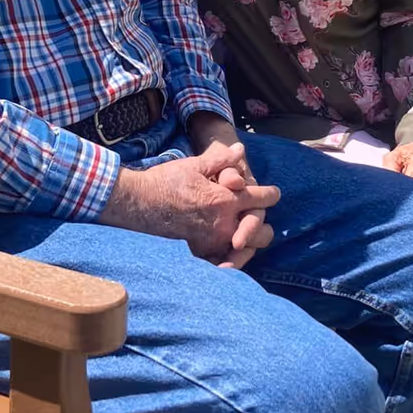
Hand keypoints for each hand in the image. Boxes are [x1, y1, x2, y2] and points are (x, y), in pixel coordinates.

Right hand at [100, 140, 278, 267]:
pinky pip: (225, 262)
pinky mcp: (199, 253)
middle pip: (261, 230)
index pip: (261, 199)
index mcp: (226, 200)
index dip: (271, 194)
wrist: (138, 202)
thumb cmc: (166, 181)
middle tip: (258, 215)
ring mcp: (212, 242)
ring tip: (245, 233)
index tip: (274, 194)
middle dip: (262, 222)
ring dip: (250, 241)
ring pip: (247, 249)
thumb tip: (241, 150)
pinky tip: (229, 250)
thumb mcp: (195, 165)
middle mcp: (224, 224)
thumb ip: (222, 159)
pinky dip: (231, 258)